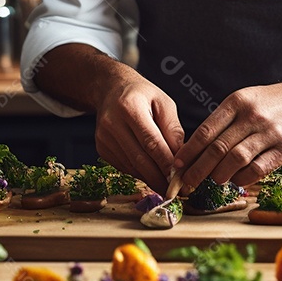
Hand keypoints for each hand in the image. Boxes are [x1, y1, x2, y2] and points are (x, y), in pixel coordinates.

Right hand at [95, 76, 183, 193]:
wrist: (111, 90)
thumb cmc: (142, 95)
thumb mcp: (164, 102)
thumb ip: (173, 129)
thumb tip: (179, 158)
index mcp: (130, 107)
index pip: (151, 141)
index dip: (166, 163)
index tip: (181, 177)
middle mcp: (112, 123)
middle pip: (139, 159)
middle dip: (159, 178)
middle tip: (177, 190)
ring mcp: (103, 137)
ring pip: (131, 166)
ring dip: (151, 179)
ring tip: (168, 186)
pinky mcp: (100, 148)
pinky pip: (124, 167)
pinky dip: (140, 174)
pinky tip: (152, 175)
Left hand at [172, 80, 281, 188]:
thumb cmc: (276, 101)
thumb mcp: (247, 98)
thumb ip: (226, 119)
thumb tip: (198, 146)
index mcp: (237, 101)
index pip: (206, 130)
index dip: (189, 151)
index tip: (177, 165)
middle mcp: (252, 116)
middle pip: (217, 148)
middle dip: (198, 169)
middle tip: (187, 182)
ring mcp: (270, 132)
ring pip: (235, 160)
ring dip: (220, 175)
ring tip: (215, 179)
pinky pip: (259, 169)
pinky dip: (244, 178)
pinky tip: (238, 180)